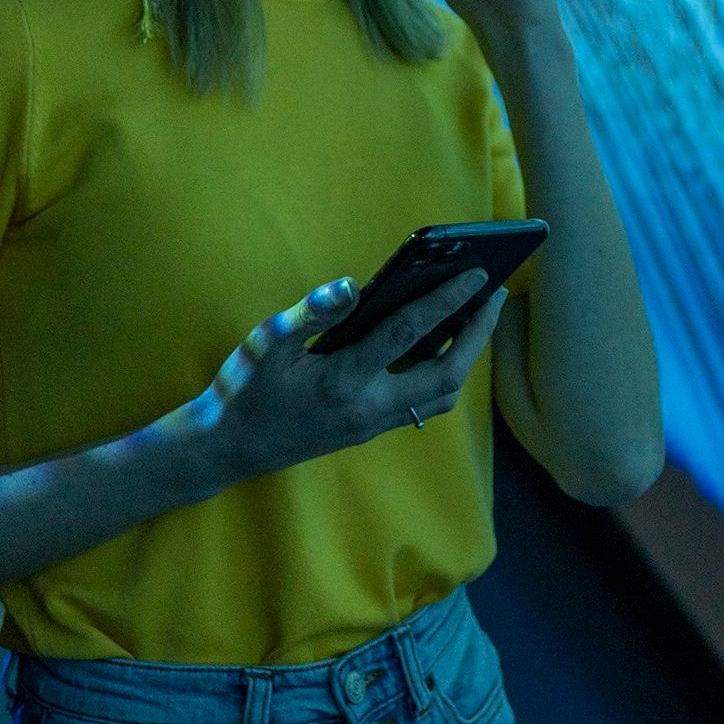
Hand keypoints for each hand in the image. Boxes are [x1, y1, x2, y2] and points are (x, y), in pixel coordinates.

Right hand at [181, 271, 509, 492]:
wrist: (227, 449)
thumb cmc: (243, 391)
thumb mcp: (265, 344)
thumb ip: (311, 313)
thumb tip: (353, 286)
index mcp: (343, 381)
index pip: (409, 334)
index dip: (446, 301)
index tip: (476, 274)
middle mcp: (368, 408)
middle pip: (446, 374)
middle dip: (479, 333)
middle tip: (495, 293)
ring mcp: (372, 424)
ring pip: (441, 395)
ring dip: (466, 357)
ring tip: (477, 316)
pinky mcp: (369, 430)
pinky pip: (423, 404)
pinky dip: (443, 373)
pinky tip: (442, 344)